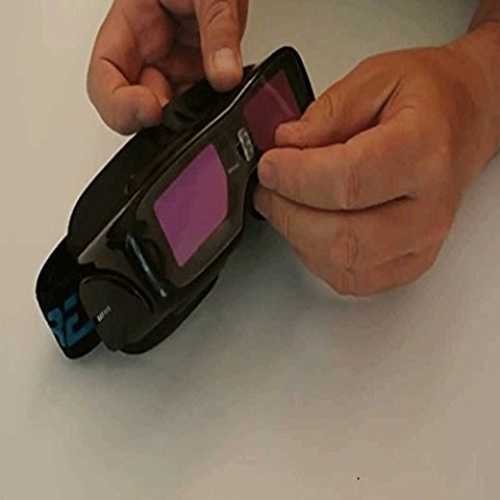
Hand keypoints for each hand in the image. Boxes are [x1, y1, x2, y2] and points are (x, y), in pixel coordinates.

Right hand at [87, 0, 247, 133]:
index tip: (149, 111)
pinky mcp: (199, 75)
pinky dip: (210, 112)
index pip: (104, 77)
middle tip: (187, 117)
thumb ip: (218, 30)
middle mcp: (148, 52)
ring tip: (211, 100)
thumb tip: (224, 75)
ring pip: (170, 113)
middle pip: (136, 105)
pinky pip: (199, 105)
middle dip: (160, 119)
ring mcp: (175, 66)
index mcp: (131, 24)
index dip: (118, 104)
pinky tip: (224, 102)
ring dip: (189, 118)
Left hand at [254, 44, 497, 295]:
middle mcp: (428, 207)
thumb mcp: (376, 80)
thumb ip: (326, 114)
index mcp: (424, 151)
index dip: (296, 177)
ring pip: (343, 265)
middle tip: (269, 188)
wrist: (463, 122)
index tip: (269, 166)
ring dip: (298, 237)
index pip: (348, 181)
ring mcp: (421, 242)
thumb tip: (287, 144)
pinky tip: (312, 229)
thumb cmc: (430, 101)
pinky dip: (318, 258)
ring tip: (288, 204)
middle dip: (288, 213)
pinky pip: (352, 280)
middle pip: (342, 237)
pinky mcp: (408, 263)